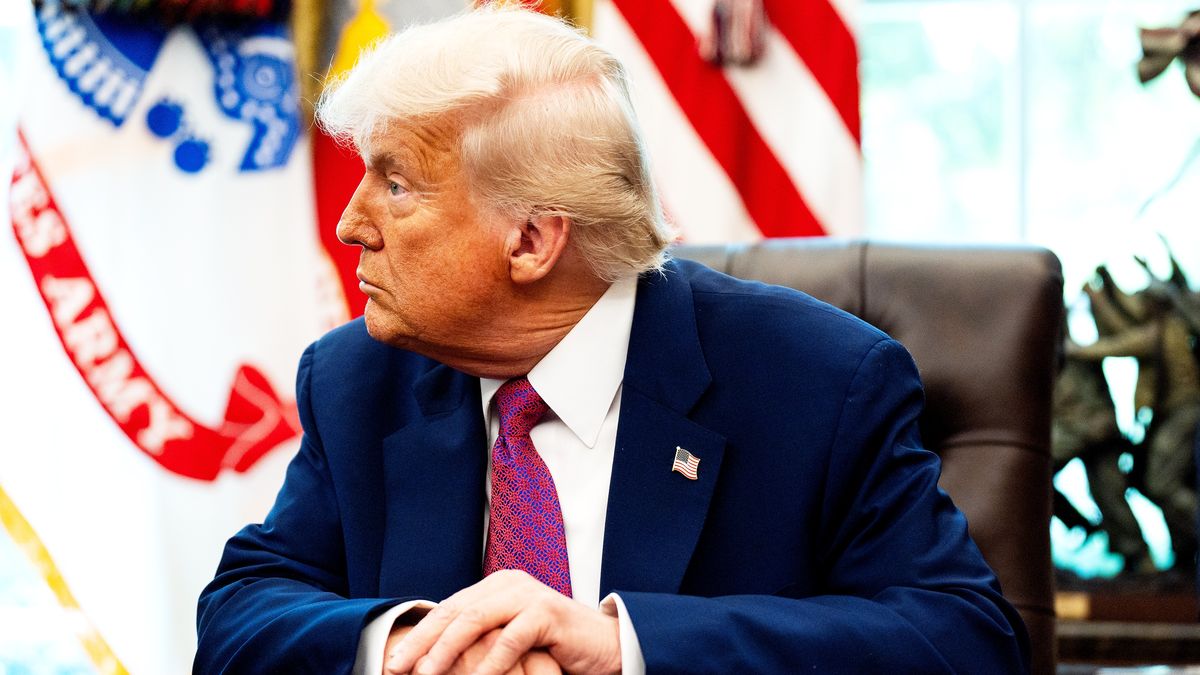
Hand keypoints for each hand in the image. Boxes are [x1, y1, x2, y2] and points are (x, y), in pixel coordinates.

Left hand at [385, 570, 620, 674]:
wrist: (605, 647)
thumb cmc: (555, 648)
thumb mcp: (510, 639)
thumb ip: (480, 637)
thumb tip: (432, 658)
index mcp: (496, 586)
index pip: (448, 609)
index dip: (419, 635)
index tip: (394, 662)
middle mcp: (509, 583)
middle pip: (455, 612)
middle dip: (421, 642)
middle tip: (396, 668)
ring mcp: (529, 595)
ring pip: (475, 620)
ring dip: (446, 651)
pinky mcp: (548, 613)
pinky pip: (511, 638)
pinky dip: (491, 663)